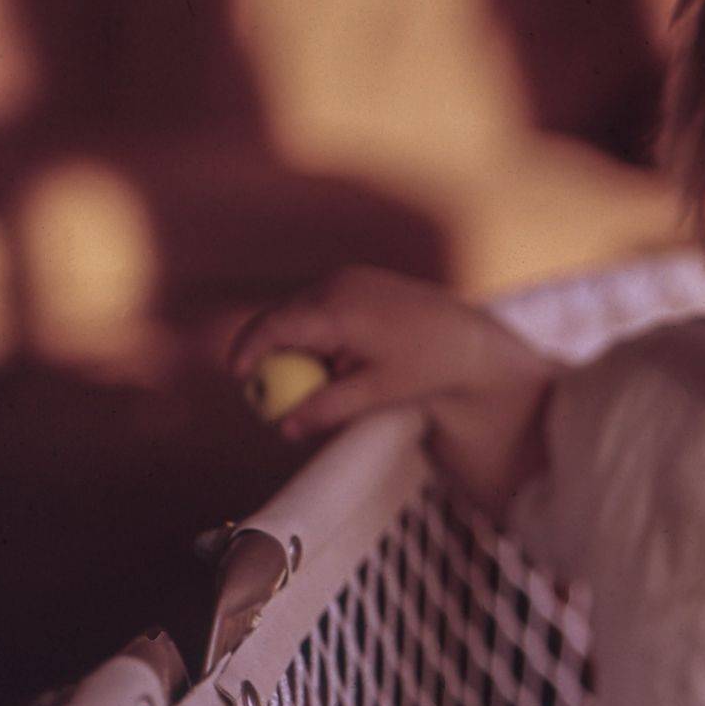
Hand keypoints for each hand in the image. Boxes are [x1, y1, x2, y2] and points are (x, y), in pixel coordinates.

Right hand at [227, 265, 557, 519]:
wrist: (467, 336)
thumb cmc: (424, 365)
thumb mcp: (376, 392)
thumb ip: (327, 409)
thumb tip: (284, 429)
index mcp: (339, 310)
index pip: (276, 326)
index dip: (249, 350)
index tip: (238, 378)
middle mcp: (337, 283)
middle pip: (281, 316)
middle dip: (266, 351)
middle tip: (261, 387)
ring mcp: (347, 276)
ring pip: (298, 311)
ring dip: (295, 343)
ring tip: (327, 377)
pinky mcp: (355, 278)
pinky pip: (318, 306)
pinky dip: (316, 332)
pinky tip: (345, 359)